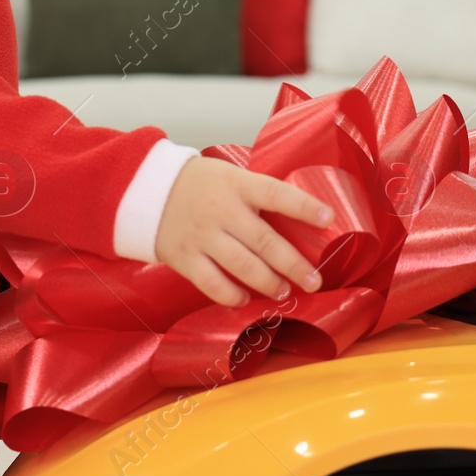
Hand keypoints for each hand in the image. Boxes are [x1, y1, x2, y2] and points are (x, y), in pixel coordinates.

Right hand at [153, 155, 333, 306]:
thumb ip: (257, 196)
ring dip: (268, 283)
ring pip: (243, 266)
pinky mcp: (185, 257)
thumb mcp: (230, 177)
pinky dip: (232, 296)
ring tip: (284, 291)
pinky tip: (245, 299)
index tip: (329, 219)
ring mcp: (202, 236)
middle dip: (294, 265)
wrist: (146, 190)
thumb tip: (299, 221)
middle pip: (265, 241)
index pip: (277, 193)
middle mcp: (222, 210)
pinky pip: (212, 283)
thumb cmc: (198, 184)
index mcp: (237, 185)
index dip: (304, 207)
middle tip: (314, 280)